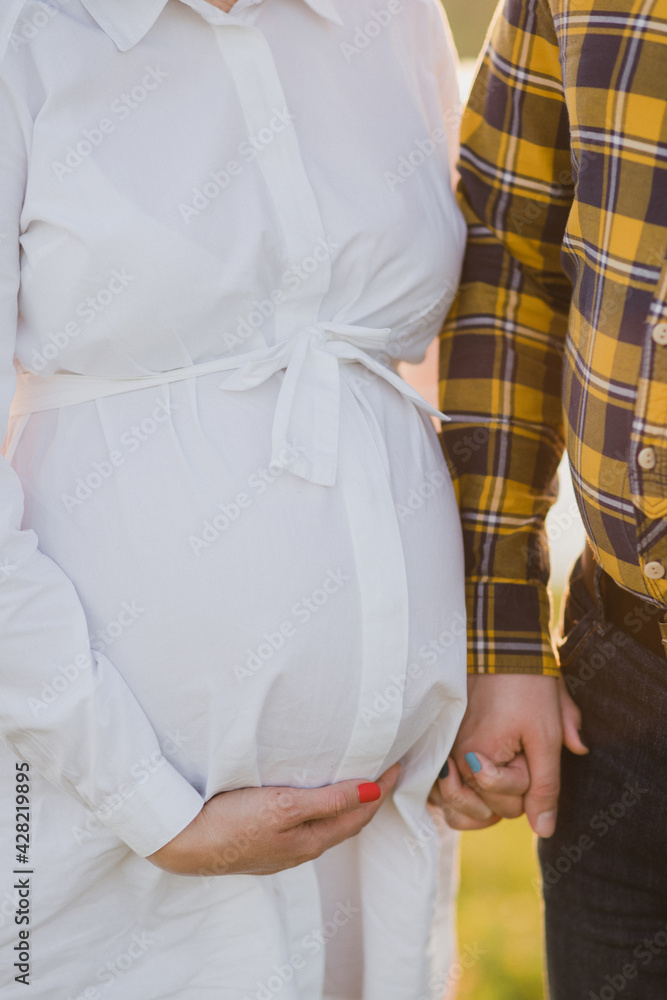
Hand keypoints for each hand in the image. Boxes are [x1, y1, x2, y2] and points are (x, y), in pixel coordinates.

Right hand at [147, 763, 400, 875]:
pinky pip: (306, 826)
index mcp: (311, 840)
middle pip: (348, 823)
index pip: (360, 813)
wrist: (181, 845)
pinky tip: (316, 800)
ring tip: (360, 781)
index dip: (382, 789)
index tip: (399, 764)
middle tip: (387, 771)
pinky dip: (324, 811)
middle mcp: (301, 849)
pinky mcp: (263, 844)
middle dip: (371, 798)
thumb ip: (329, 800)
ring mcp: (281, 850)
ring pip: (328, 826)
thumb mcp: (283, 806)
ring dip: (348, 805)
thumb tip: (373, 792)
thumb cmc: (231, 823)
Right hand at [432, 674, 585, 837]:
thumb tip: (544, 831)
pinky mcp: (440, 744)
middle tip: (517, 745)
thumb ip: (545, 787)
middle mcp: (451, 759)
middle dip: (509, 785)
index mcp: (476, 759)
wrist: (503, 647)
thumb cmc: (528, 688)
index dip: (528, 781)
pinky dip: (461, 791)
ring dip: (485, 794)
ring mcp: (443, 752)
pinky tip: (478, 776)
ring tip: (502, 763)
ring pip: (461, 805)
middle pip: (486, 806)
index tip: (528, 745)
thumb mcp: (546, 737)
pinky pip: (445, 789)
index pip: (508, 806)